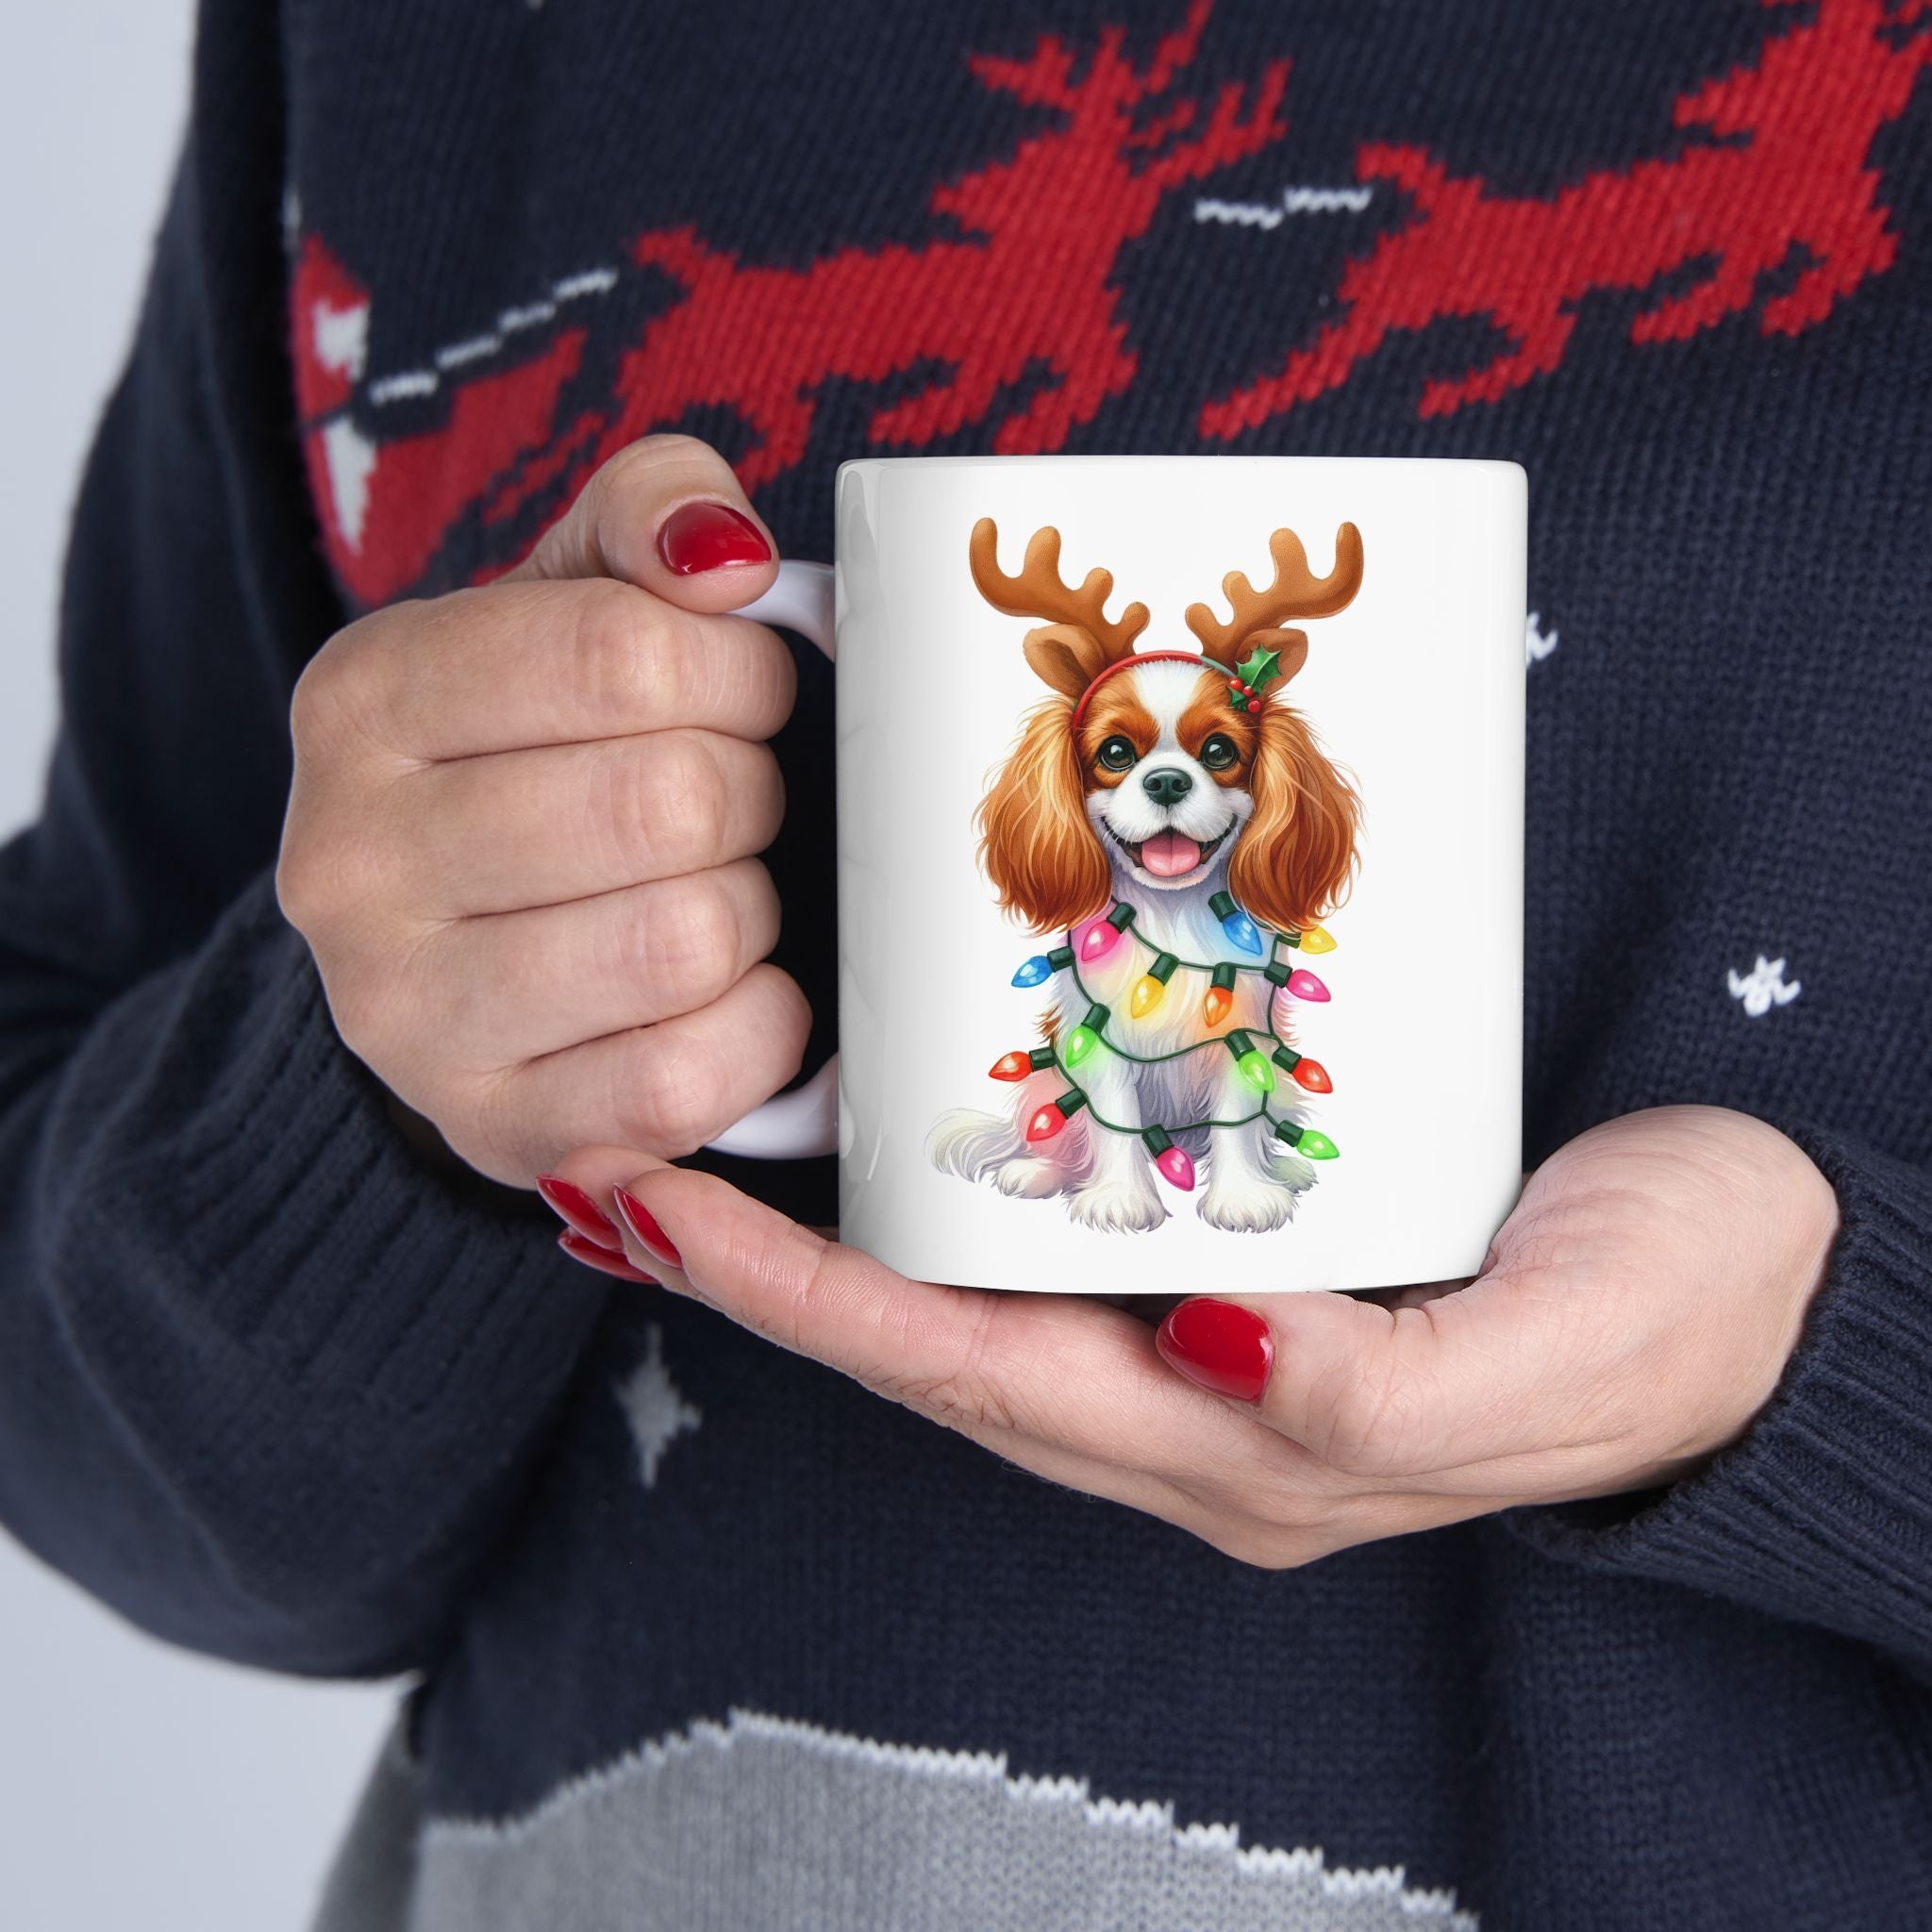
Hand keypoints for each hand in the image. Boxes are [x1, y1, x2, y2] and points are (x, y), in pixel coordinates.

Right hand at [277, 435, 808, 1185]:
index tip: (747, 692)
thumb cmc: (544, 754)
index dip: (739, 672)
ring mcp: (406, 1016)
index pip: (623, 653)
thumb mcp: (573, 598)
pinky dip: (757, 1029)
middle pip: (669, 802)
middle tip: (733, 802)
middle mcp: (349, 863)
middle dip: (749, 793)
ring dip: (750, 911)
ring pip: (686, 941)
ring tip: (717, 891)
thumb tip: (726, 556)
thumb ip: (650, 515)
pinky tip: (731, 993)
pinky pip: (688, 1079)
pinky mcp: (494, 1129)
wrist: (461, 949)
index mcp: (364, 698)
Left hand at [543, 1106, 1839, 1564]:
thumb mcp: (1555, 1356)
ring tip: (714, 1144)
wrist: (1778, 1277)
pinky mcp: (1256, 1258)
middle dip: (771, 1273)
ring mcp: (1218, 1342)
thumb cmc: (1681, 1313)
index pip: (973, 1377)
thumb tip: (1215, 1347)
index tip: (661, 1212)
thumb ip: (1380, 1390)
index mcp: (1250, 1450)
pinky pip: (1063, 1242)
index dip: (807, 1304)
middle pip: (937, 1347)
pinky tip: (905, 1132)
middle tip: (626, 1160)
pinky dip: (955, 1196)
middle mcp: (1201, 1407)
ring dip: (840, 1240)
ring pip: (982, 1300)